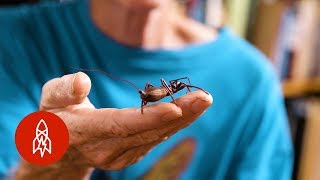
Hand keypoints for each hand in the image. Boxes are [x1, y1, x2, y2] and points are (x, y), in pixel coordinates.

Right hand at [15, 72, 212, 178]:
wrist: (58, 151)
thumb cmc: (54, 119)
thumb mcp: (49, 100)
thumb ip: (63, 90)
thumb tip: (82, 80)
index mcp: (87, 132)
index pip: (121, 125)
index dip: (148, 118)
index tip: (175, 107)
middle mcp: (106, 149)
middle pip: (147, 131)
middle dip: (178, 115)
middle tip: (204, 98)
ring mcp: (120, 156)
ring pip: (155, 137)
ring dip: (182, 119)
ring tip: (202, 101)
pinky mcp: (129, 156)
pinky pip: (155, 140)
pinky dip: (173, 125)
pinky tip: (188, 111)